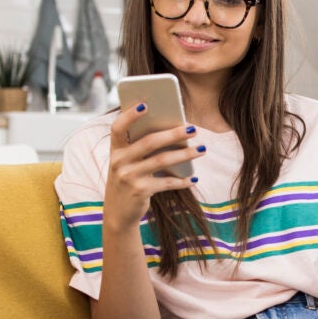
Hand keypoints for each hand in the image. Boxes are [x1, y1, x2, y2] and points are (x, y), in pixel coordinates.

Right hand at [103, 104, 202, 233]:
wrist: (118, 214)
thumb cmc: (127, 181)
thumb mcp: (127, 163)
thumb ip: (140, 148)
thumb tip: (173, 130)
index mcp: (115, 150)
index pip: (118, 127)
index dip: (130, 115)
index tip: (146, 104)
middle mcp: (119, 161)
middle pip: (149, 142)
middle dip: (174, 133)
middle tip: (194, 129)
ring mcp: (128, 177)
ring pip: (162, 160)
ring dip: (185, 154)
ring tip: (202, 149)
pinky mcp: (139, 191)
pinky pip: (166, 182)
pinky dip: (182, 180)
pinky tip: (193, 178)